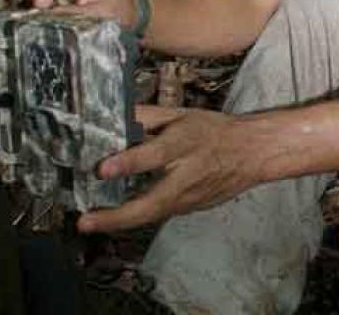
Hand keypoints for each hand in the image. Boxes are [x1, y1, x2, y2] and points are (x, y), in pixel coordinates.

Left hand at [77, 105, 260, 232]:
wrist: (253, 153)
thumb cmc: (214, 130)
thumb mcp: (183, 114)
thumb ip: (147, 116)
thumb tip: (112, 117)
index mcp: (184, 143)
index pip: (154, 154)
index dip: (128, 162)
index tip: (102, 169)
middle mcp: (187, 174)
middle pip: (152, 201)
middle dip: (117, 215)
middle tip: (86, 222)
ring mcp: (191, 197)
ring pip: (153, 214)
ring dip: (120, 222)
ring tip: (90, 223)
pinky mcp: (191, 208)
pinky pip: (159, 214)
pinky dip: (135, 217)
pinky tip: (114, 218)